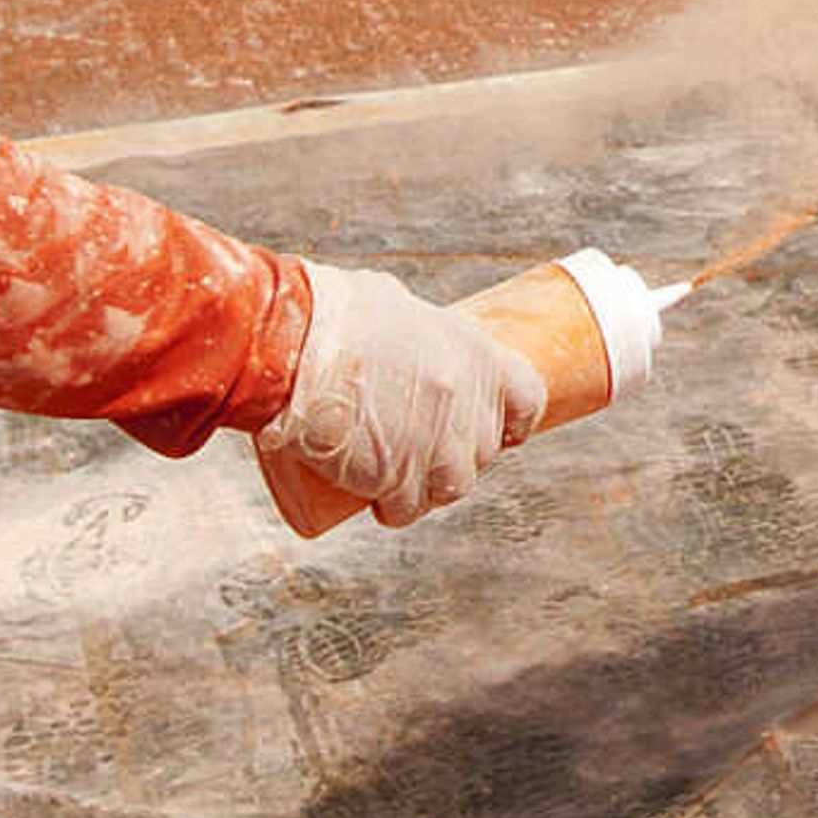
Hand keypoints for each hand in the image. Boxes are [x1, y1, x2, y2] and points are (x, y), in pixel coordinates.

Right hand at [254, 262, 547, 526]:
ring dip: (428, 490)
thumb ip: (415, 334)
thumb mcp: (392, 306)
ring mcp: (437, 441)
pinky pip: (409, 508)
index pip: (528, 397)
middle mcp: (467, 398)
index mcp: (475, 352)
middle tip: (420, 452)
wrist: (289, 344)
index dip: (514, 420)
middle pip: (483, 449)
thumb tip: (409, 345)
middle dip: (457, 457)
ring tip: (396, 480)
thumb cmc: (327, 314)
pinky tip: (379, 502)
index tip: (502, 432)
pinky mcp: (400, 476)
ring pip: (453, 486)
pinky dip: (395, 510)